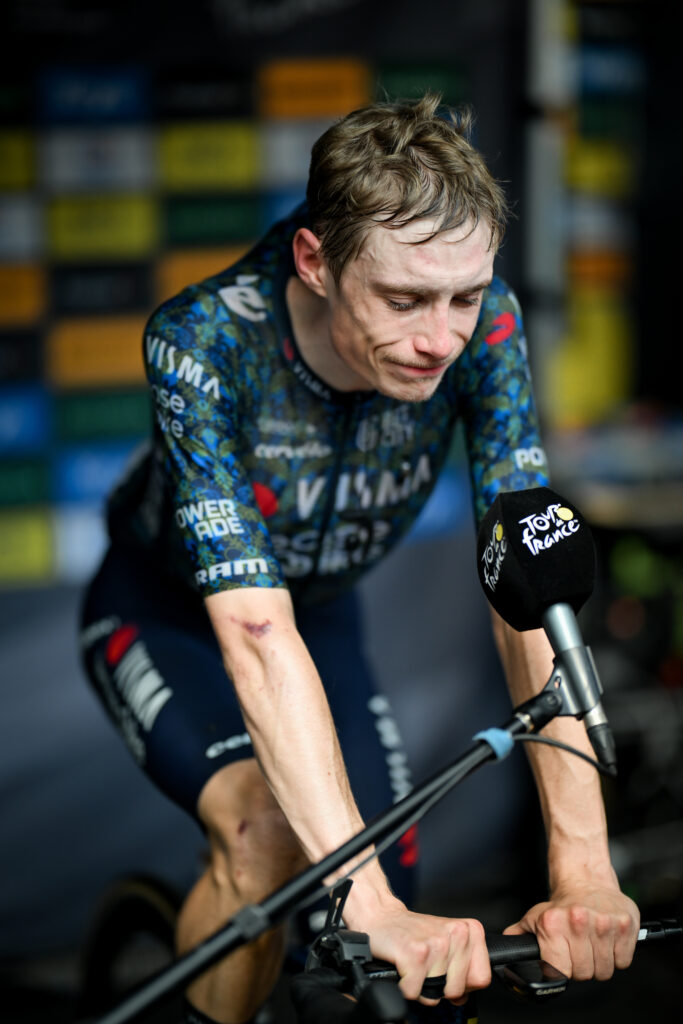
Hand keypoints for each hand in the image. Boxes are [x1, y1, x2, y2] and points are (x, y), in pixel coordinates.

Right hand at [352, 897, 490, 1004]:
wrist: (381, 916)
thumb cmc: (412, 932)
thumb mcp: (445, 943)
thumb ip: (462, 968)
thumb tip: (463, 996)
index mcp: (469, 930)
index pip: (481, 977)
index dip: (463, 984)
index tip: (448, 973)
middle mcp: (457, 934)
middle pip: (457, 989)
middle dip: (439, 987)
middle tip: (426, 967)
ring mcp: (437, 943)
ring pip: (436, 994)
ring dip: (420, 986)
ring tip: (413, 964)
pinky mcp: (416, 953)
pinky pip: (415, 992)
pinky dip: (405, 987)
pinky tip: (403, 966)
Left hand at [503, 882, 639, 980]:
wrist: (586, 878)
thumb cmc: (562, 903)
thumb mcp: (535, 917)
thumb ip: (519, 935)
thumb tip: (507, 946)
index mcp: (554, 924)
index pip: (561, 972)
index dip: (562, 971)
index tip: (563, 961)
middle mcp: (578, 922)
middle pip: (584, 974)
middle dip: (581, 968)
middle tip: (579, 950)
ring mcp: (604, 923)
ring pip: (605, 971)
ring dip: (599, 963)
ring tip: (592, 944)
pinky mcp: (625, 925)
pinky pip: (623, 962)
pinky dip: (617, 957)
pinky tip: (607, 941)